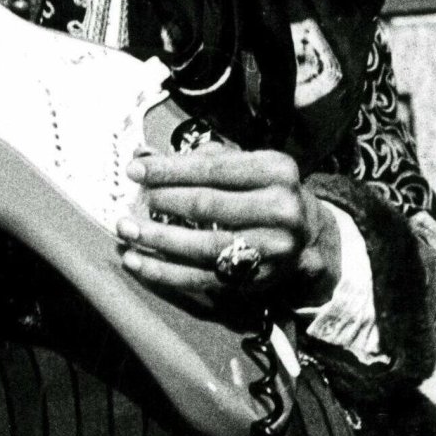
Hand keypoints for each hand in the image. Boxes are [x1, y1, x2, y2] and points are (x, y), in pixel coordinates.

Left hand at [116, 146, 340, 305]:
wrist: (308, 237)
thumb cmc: (266, 192)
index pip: (214, 168)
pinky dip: (166, 272)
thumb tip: (146, 156)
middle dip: (163, 201)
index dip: (170, 169)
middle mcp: (279, 209)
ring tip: (127, 230)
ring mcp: (270, 248)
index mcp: (276, 171)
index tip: (136, 170)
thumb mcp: (248, 166)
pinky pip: (202, 277)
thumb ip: (202, 159)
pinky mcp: (255, 278)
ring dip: (158, 239)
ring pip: (203, 245)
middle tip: (131, 201)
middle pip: (208, 205)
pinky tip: (138, 262)